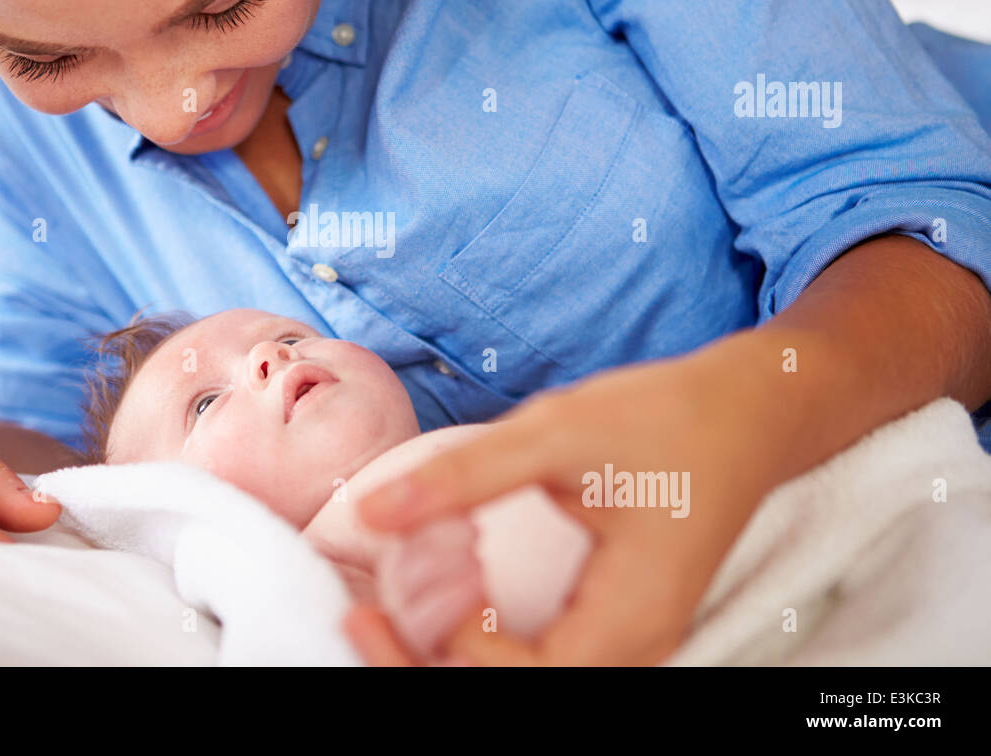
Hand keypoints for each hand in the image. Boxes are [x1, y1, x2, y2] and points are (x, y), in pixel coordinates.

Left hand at [345, 348, 777, 665]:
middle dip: (429, 668)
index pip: (524, 677)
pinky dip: (482, 647)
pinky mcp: (615, 626)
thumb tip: (372, 511)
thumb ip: (466, 475)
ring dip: (451, 662)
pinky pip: (542, 662)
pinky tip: (442, 606)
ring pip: (529, 684)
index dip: (446, 649)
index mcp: (629, 616)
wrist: (746, 413)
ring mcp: (628, 644)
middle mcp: (633, 649)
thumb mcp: (557, 432)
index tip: (390, 591)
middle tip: (362, 621)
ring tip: (388, 616)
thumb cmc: (665, 417)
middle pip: (518, 696)